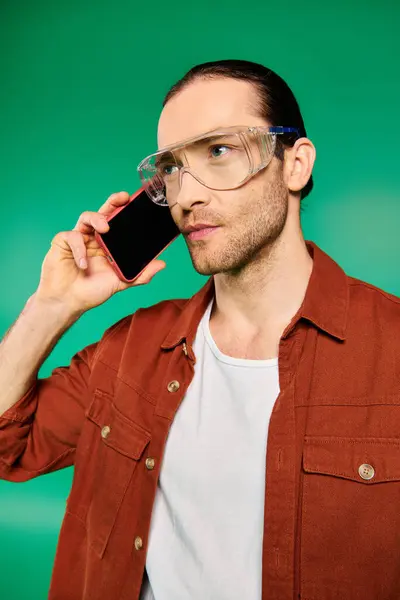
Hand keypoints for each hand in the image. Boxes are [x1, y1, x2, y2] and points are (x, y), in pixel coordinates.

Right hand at [35, 191, 165, 315]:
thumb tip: (162, 264)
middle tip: (123, 198)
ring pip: (86, 218)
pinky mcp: (63, 242)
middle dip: (113, 202)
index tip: (137, 202)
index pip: (118, 222)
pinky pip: (72, 236)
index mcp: (108, 244)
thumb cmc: (91, 292)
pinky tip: (84, 264)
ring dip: (96, 219)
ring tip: (104, 228)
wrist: (68, 303)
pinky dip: (80, 249)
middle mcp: (94, 238)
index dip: (125, 211)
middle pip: (104, 213)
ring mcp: (78, 238)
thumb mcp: (120, 283)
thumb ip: (140, 274)